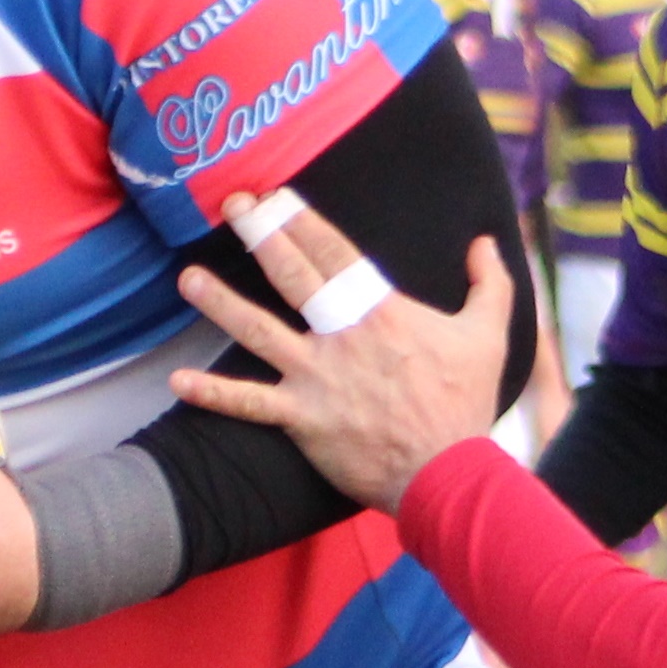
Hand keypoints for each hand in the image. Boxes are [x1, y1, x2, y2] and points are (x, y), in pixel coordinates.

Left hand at [169, 192, 518, 508]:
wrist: (446, 472)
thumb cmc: (464, 403)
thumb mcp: (488, 334)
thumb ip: (489, 283)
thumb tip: (487, 242)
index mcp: (380, 310)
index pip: (333, 252)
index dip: (301, 219)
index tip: (275, 195)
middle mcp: (341, 337)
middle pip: (292, 274)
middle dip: (260, 235)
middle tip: (232, 206)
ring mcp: (317, 378)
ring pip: (258, 331)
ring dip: (220, 303)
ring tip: (187, 279)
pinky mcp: (302, 419)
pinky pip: (249, 404)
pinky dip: (213, 394)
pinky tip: (177, 381)